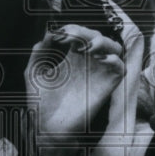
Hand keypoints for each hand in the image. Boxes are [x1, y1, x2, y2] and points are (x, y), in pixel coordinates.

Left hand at [25, 24, 125, 155]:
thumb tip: (50, 32)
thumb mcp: (34, 72)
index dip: (73, 28)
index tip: (59, 35)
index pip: (81, 32)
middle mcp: (88, 62)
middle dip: (86, 32)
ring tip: (88, 47)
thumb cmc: (40, 102)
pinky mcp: (107, 86)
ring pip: (114, 47)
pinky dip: (114, 59)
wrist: (47, 127)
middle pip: (98, 36)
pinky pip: (121, 68)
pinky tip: (99, 59)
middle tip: (72, 38)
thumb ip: (39, 51)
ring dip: (103, 42)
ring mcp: (98, 73)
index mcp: (72, 56)